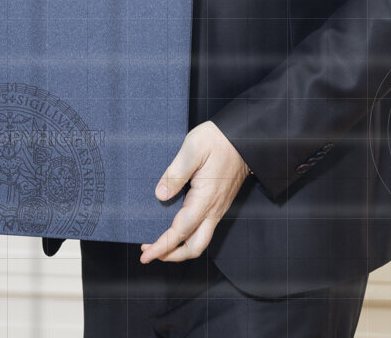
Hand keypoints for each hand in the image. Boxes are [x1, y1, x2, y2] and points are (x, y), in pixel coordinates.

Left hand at [139, 120, 249, 263]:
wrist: (245, 137)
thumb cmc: (219, 139)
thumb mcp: (193, 148)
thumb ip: (175, 173)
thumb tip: (160, 195)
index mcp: (205, 199)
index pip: (180, 232)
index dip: (161, 246)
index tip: (145, 255)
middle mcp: (213, 209)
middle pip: (194, 247)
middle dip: (171, 254)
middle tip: (150, 251)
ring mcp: (218, 207)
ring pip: (200, 239)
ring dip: (179, 247)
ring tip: (160, 240)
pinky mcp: (219, 202)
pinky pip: (203, 227)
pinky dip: (187, 234)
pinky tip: (176, 223)